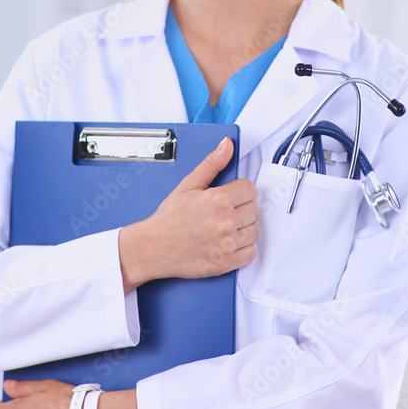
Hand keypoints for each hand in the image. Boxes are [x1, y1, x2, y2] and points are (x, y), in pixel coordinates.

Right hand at [119, 137, 258, 289]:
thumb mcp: (188, 185)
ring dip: (242, 229)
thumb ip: (212, 164)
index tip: (230, 196)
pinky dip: (242, 249)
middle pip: (254, 209)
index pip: (250, 189)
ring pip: (254, 231)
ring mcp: (226, 244)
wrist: (153, 247)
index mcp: (217, 200)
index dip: (239, 191)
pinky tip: (227, 242)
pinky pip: (250, 253)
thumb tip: (226, 145)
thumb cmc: (168, 218)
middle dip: (241, 209)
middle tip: (224, 212)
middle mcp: (225, 222)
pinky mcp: (225, 263)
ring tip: (224, 227)